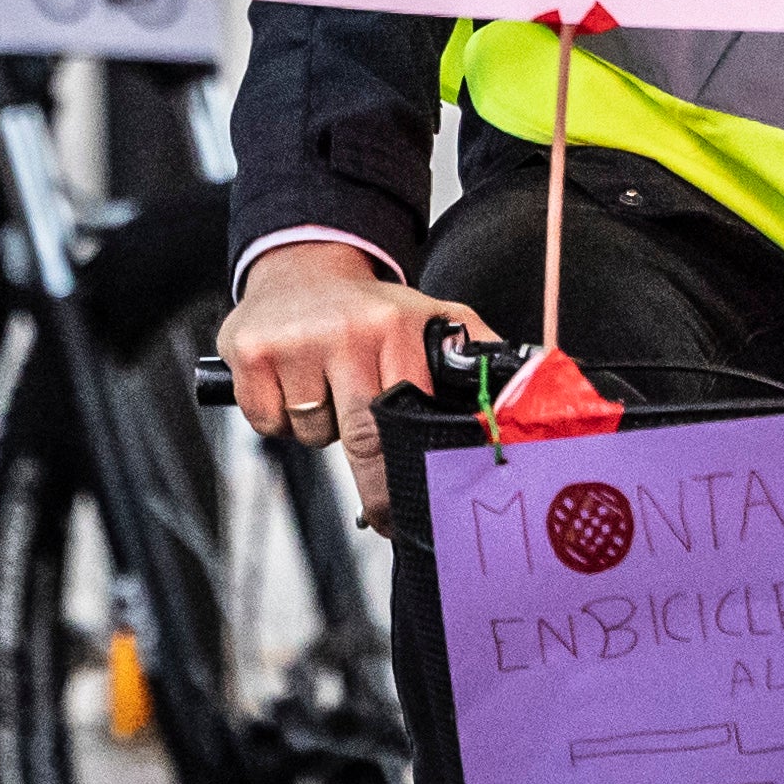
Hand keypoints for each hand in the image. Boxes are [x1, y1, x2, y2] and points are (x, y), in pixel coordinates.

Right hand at [215, 241, 492, 530]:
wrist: (302, 266)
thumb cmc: (370, 309)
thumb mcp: (431, 317)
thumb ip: (477, 351)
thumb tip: (533, 378)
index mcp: (397, 328)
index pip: (412, 416)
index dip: (416, 470)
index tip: (422, 505)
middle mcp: (347, 332)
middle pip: (363, 440)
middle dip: (377, 490)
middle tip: (384, 516)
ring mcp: (296, 341)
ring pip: (313, 435)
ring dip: (321, 431)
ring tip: (328, 391)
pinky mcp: (250, 352)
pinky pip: (269, 424)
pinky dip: (277, 419)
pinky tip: (291, 384)